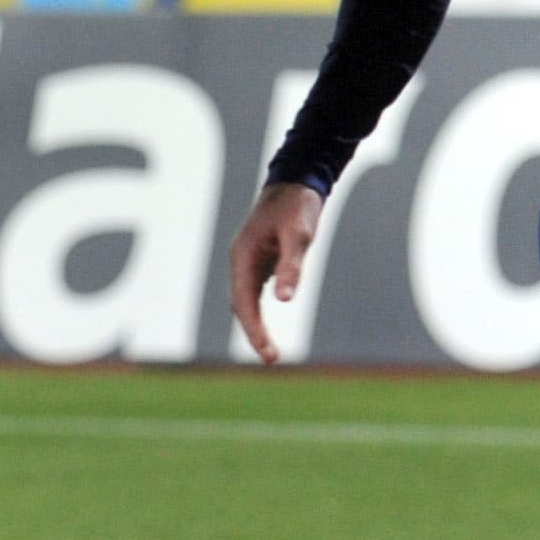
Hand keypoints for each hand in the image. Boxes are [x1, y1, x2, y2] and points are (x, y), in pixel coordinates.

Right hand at [229, 182, 323, 365]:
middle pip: (241, 305)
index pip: (244, 302)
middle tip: (272, 359)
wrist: (297, 180)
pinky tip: (266, 325)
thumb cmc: (297, 206)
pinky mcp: (260, 259)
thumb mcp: (299, 235)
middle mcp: (241, 260)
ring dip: (254, 324)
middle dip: (253, 332)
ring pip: (245, 300)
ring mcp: (249, 260)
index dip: (254, 329)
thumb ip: (291, 266)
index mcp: (243, 255)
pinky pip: (253, 291)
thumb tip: (284, 299)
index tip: (268, 352)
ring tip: (269, 350)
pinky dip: (257, 310)